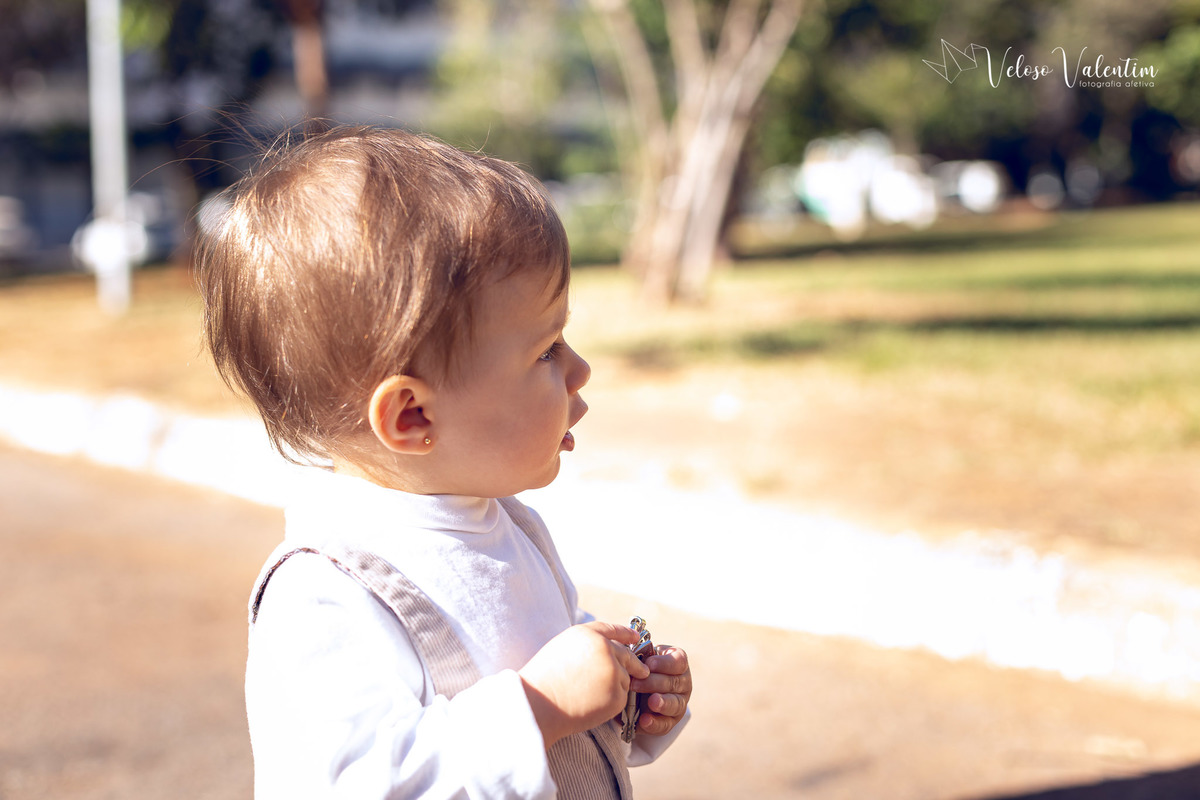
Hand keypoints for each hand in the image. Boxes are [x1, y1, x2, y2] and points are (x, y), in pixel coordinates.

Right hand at [519, 621, 650, 748]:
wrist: (538, 705)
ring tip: (590, 695)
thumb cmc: (543, 679)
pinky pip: (621, 698)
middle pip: (626, 655)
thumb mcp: (561, 648)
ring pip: (624, 678)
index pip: (612, 629)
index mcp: (588, 634)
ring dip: (616, 685)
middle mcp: (604, 648)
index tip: (636, 637)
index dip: (626, 633)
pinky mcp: (616, 694)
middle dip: (635, 664)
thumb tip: (608, 649)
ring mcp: (612, 671)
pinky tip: (593, 706)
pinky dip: (612, 702)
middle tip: (642, 670)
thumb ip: (586, 644)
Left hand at [629, 645, 690, 736]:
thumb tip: (627, 654)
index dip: (664, 663)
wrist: (640, 692)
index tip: (649, 664)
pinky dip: (655, 723)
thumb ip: (639, 655)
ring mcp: (679, 703)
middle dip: (653, 683)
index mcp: (679, 663)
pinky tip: (644, 720)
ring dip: (662, 703)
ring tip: (651, 702)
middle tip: (635, 684)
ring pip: (674, 704)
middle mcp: (683, 683)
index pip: (679, 662)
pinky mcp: (670, 721)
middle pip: (673, 683)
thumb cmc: (642, 668)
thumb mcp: (643, 658)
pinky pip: (665, 724)